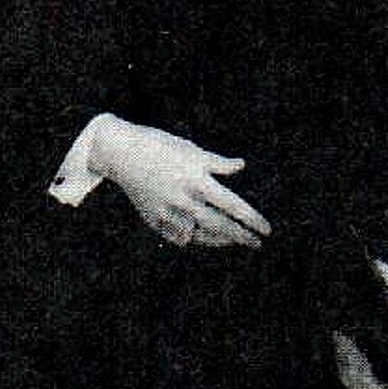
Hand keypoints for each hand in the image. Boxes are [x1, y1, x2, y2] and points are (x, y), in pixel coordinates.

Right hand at [89, 116, 270, 248]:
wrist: (121, 152)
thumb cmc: (160, 145)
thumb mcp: (191, 150)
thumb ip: (218, 163)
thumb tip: (241, 166)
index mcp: (198, 180)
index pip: (233, 206)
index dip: (252, 220)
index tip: (266, 230)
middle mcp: (185, 200)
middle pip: (221, 226)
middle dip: (242, 237)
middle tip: (256, 243)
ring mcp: (168, 212)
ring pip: (201, 236)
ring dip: (220, 240)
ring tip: (232, 240)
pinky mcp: (153, 219)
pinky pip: (178, 237)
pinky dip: (191, 238)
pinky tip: (201, 237)